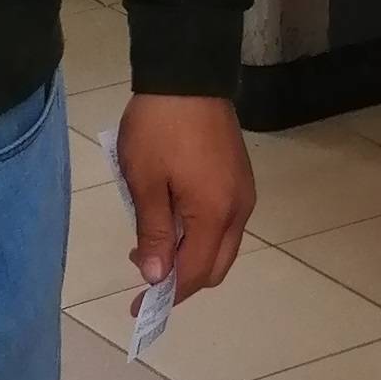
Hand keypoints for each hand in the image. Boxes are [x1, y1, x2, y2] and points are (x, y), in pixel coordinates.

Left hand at [114, 92, 256, 305]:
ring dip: (191, 255)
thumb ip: (154, 233)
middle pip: (216, 266)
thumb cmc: (159, 129)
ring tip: (150, 243)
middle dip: (182, 279)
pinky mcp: (238, 175)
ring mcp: (242, 191)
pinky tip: (171, 218)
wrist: (188, 74)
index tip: (138, 306)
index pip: (195, 273)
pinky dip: (200, 233)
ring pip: (222, 244)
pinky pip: (223, 221)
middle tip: (143, 271)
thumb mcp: (146, 182)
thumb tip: (157, 278)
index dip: (167, 295)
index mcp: (216, 214)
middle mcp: (239, 209)